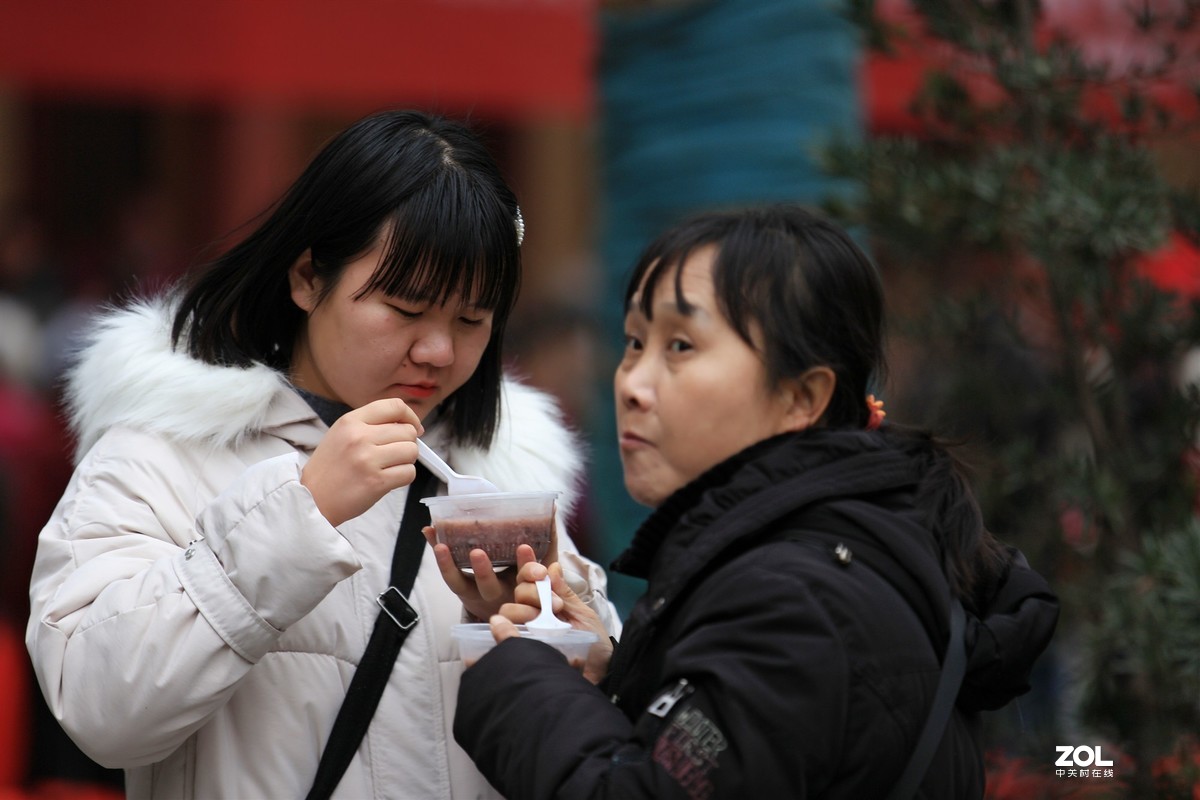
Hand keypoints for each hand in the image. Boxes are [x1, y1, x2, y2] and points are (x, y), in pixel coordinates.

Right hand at [302, 397, 423, 526]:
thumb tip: (408, 424)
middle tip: (394, 454)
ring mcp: (368, 459)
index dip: (411, 417)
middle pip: (408, 431)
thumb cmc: (329, 469)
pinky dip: (404, 477)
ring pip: (412, 451)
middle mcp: (360, 437)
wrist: (311, 499)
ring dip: (406, 461)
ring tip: (389, 467)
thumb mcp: (342, 434)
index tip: (414, 427)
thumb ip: (371, 425)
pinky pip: (409, 473)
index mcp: (351, 421)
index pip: (395, 406)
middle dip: (407, 443)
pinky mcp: (377, 482)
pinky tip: (389, 479)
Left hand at [422, 536, 541, 621]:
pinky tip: (429, 531)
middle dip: (482, 571)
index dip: (525, 565)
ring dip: (447, 564)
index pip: (524, 578)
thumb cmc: (526, 579)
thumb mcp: (543, 564)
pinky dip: (438, 554)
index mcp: (519, 589)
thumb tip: (551, 509)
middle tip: (476, 553)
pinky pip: (446, 572)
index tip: (524, 547)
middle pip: (488, 587)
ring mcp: (474, 593)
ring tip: (440, 544)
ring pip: (458, 582)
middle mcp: (496, 595)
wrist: (507, 609)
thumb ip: (548, 539)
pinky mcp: (459, 587)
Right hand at [493, 561, 613, 683]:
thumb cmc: (594, 645)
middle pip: (517, 594)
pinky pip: (504, 639)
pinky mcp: (519, 652)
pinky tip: (513, 631)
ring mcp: (525, 634)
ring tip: (541, 622)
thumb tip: (552, 566)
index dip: (529, 569)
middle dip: (533, 593)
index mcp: (547, 603)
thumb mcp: (582, 615)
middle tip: (555, 606)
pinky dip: (506, 631)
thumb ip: (565, 593)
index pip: (529, 580)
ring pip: (507, 613)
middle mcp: (532, 616)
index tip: (541, 573)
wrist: (600, 675)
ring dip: (523, 611)